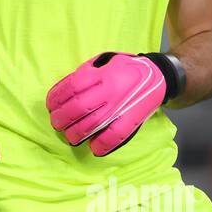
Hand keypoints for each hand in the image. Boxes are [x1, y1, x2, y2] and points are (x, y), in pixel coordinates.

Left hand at [46, 52, 166, 155]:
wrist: (159, 76)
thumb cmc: (127, 70)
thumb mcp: (105, 63)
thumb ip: (85, 74)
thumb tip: (62, 92)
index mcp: (102, 74)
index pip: (71, 88)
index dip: (56, 99)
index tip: (51, 106)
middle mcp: (111, 90)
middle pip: (78, 107)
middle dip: (62, 119)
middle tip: (57, 123)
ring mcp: (122, 106)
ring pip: (92, 125)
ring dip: (75, 134)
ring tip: (70, 136)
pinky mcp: (132, 120)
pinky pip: (114, 136)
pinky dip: (101, 145)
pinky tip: (93, 148)